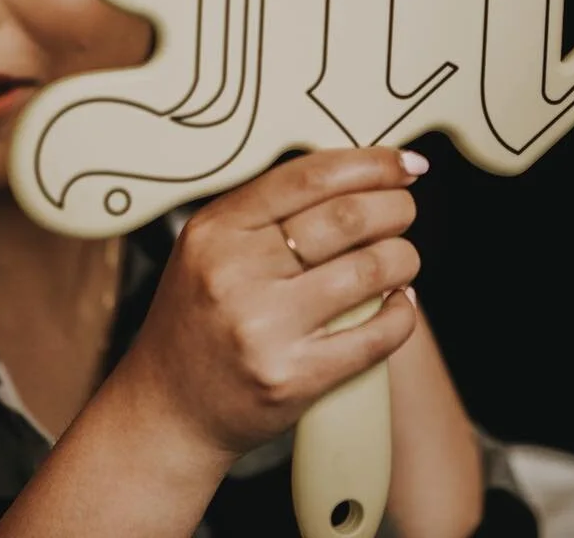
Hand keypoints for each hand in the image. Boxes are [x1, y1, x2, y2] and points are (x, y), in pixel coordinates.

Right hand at [115, 146, 425, 457]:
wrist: (168, 410)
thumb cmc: (199, 320)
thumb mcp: (209, 248)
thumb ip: (267, 210)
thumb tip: (358, 173)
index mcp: (216, 230)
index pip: (310, 176)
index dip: (372, 164)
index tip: (406, 164)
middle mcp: (235, 273)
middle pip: (348, 217)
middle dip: (396, 207)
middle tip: (404, 211)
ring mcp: (264, 328)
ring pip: (371, 270)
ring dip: (403, 258)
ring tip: (401, 260)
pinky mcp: (294, 377)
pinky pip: (377, 334)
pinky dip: (402, 313)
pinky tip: (398, 304)